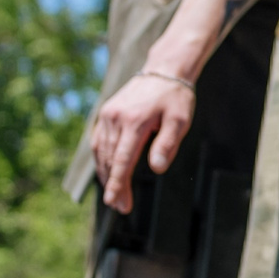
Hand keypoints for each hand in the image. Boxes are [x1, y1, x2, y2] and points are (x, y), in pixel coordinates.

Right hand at [91, 70, 197, 213]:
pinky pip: (98, 141)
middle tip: (120, 207)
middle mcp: (115, 119)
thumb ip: (167, 144)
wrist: (164, 70)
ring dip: (106, 175)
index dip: (119, 184)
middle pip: (110, 160)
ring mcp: (107, 115)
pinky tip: (107, 173)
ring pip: (101, 152)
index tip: (117, 203)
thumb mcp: (180, 120)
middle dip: (114, 185)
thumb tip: (156, 169)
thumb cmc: (176, 98)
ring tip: (114, 195)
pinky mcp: (106, 113)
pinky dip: (101, 159)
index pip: (123, 160)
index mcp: (134, 122)